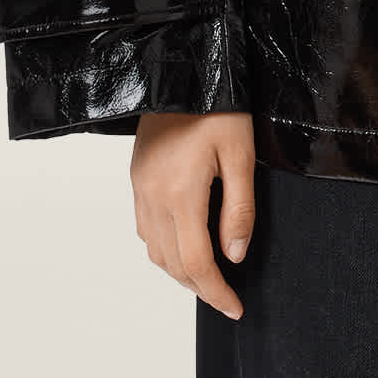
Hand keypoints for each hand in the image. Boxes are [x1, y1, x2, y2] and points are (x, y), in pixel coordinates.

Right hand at [131, 111, 255, 319]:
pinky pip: (145, 228)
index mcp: (181, 195)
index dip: (216, 293)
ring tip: (208, 275)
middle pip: (172, 264)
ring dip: (180, 270)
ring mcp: (140, 188)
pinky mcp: (137, 178)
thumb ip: (239, 209)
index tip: (235, 308)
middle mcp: (153, 198)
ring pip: (155, 250)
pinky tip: (183, 242)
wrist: (181, 68)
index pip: (196, 263)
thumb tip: (235, 256)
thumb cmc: (217, 107)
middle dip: (200, 287)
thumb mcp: (241, 154)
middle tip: (226, 297)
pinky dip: (163, 248)